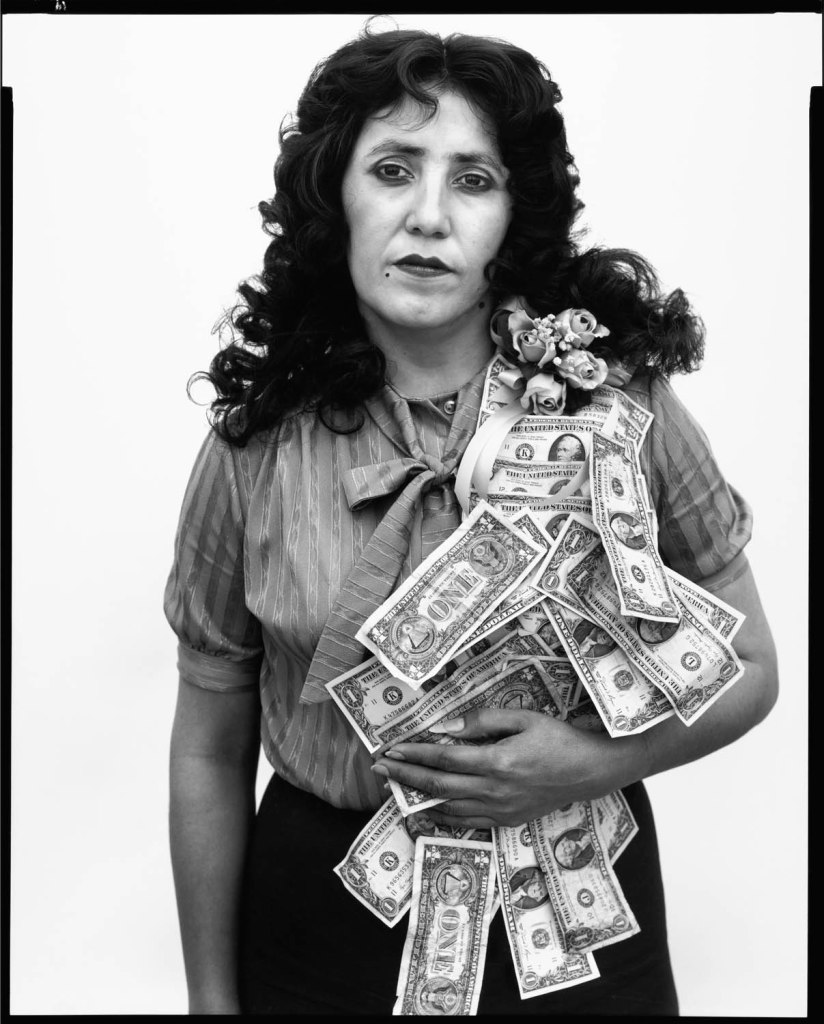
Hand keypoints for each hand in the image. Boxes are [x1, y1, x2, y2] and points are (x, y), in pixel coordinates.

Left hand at [372, 709, 645, 828]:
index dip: (413, 754)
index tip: (390, 749)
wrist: (591, 771)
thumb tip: (445, 728)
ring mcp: (500, 811)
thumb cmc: (558, 738)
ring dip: (417, 798)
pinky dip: (441, 817)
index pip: (444, 759)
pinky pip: (466, 822)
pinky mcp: (507, 821)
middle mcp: (495, 791)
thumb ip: (482, 722)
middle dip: (404, 777)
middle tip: (378, 769)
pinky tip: (426, 810)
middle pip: (438, 785)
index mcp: (498, 762)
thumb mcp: (523, 718)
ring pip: (447, 808)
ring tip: (394, 788)